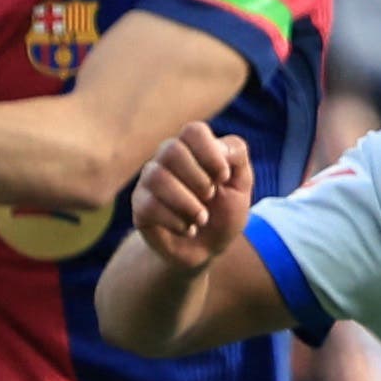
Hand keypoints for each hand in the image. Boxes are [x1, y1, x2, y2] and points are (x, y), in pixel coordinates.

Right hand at [127, 119, 255, 269]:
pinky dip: (176, 221)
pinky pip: (149, 206)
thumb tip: (219, 147)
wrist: (208, 248)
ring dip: (187, 203)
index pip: (193, 131)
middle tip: (211, 196)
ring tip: (202, 218)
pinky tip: (187, 229)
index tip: (224, 177)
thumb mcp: (241, 184)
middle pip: (172, 150)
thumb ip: (236, 156)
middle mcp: (167, 158)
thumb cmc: (225, 210)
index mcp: (193, 147)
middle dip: (198, 178)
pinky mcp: (140, 206)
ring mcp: (150, 180)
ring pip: (157, 177)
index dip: (211, 154)